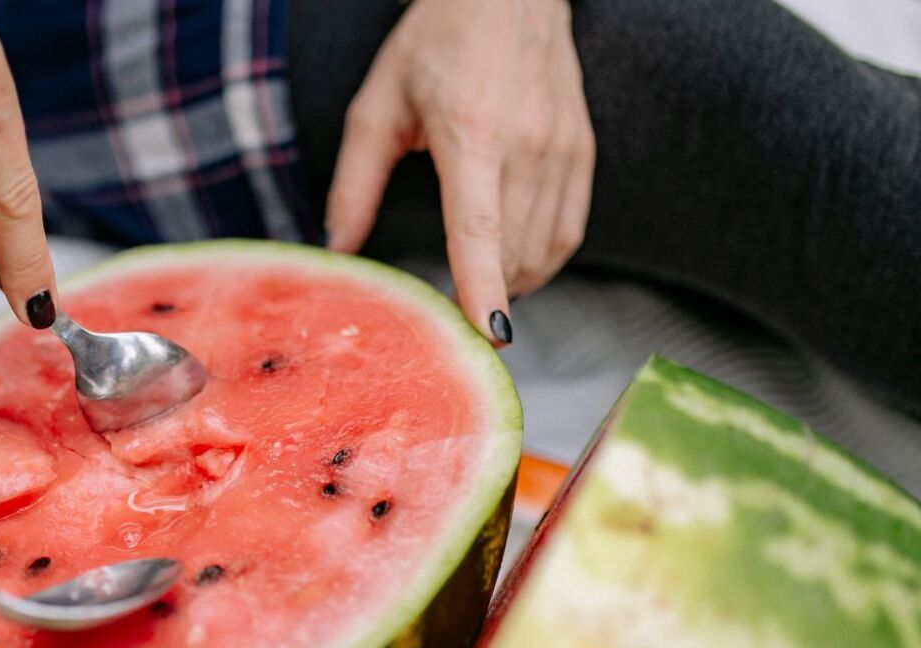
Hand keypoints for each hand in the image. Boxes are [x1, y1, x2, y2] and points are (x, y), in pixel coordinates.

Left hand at [325, 0, 594, 339]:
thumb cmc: (438, 39)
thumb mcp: (378, 103)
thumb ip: (356, 182)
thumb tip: (337, 247)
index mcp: (471, 132)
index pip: (480, 227)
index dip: (483, 285)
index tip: (487, 334)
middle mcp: (527, 143)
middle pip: (512, 254)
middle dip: (481, 298)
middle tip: (446, 320)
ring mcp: (563, 148)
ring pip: (543, 251)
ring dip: (510, 285)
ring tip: (474, 289)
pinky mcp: (583, 151)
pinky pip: (567, 232)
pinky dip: (539, 262)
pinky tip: (508, 265)